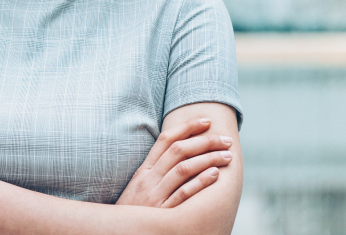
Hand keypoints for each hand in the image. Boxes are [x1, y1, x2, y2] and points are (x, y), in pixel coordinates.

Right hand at [116, 117, 232, 207]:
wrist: (118, 232)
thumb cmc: (134, 210)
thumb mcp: (139, 186)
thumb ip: (156, 171)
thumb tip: (180, 155)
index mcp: (144, 169)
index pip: (166, 140)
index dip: (187, 127)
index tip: (206, 121)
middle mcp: (149, 178)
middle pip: (179, 150)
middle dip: (205, 141)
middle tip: (225, 139)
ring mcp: (155, 194)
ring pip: (183, 169)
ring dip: (208, 159)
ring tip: (226, 155)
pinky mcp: (163, 212)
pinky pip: (183, 193)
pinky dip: (199, 182)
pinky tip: (215, 175)